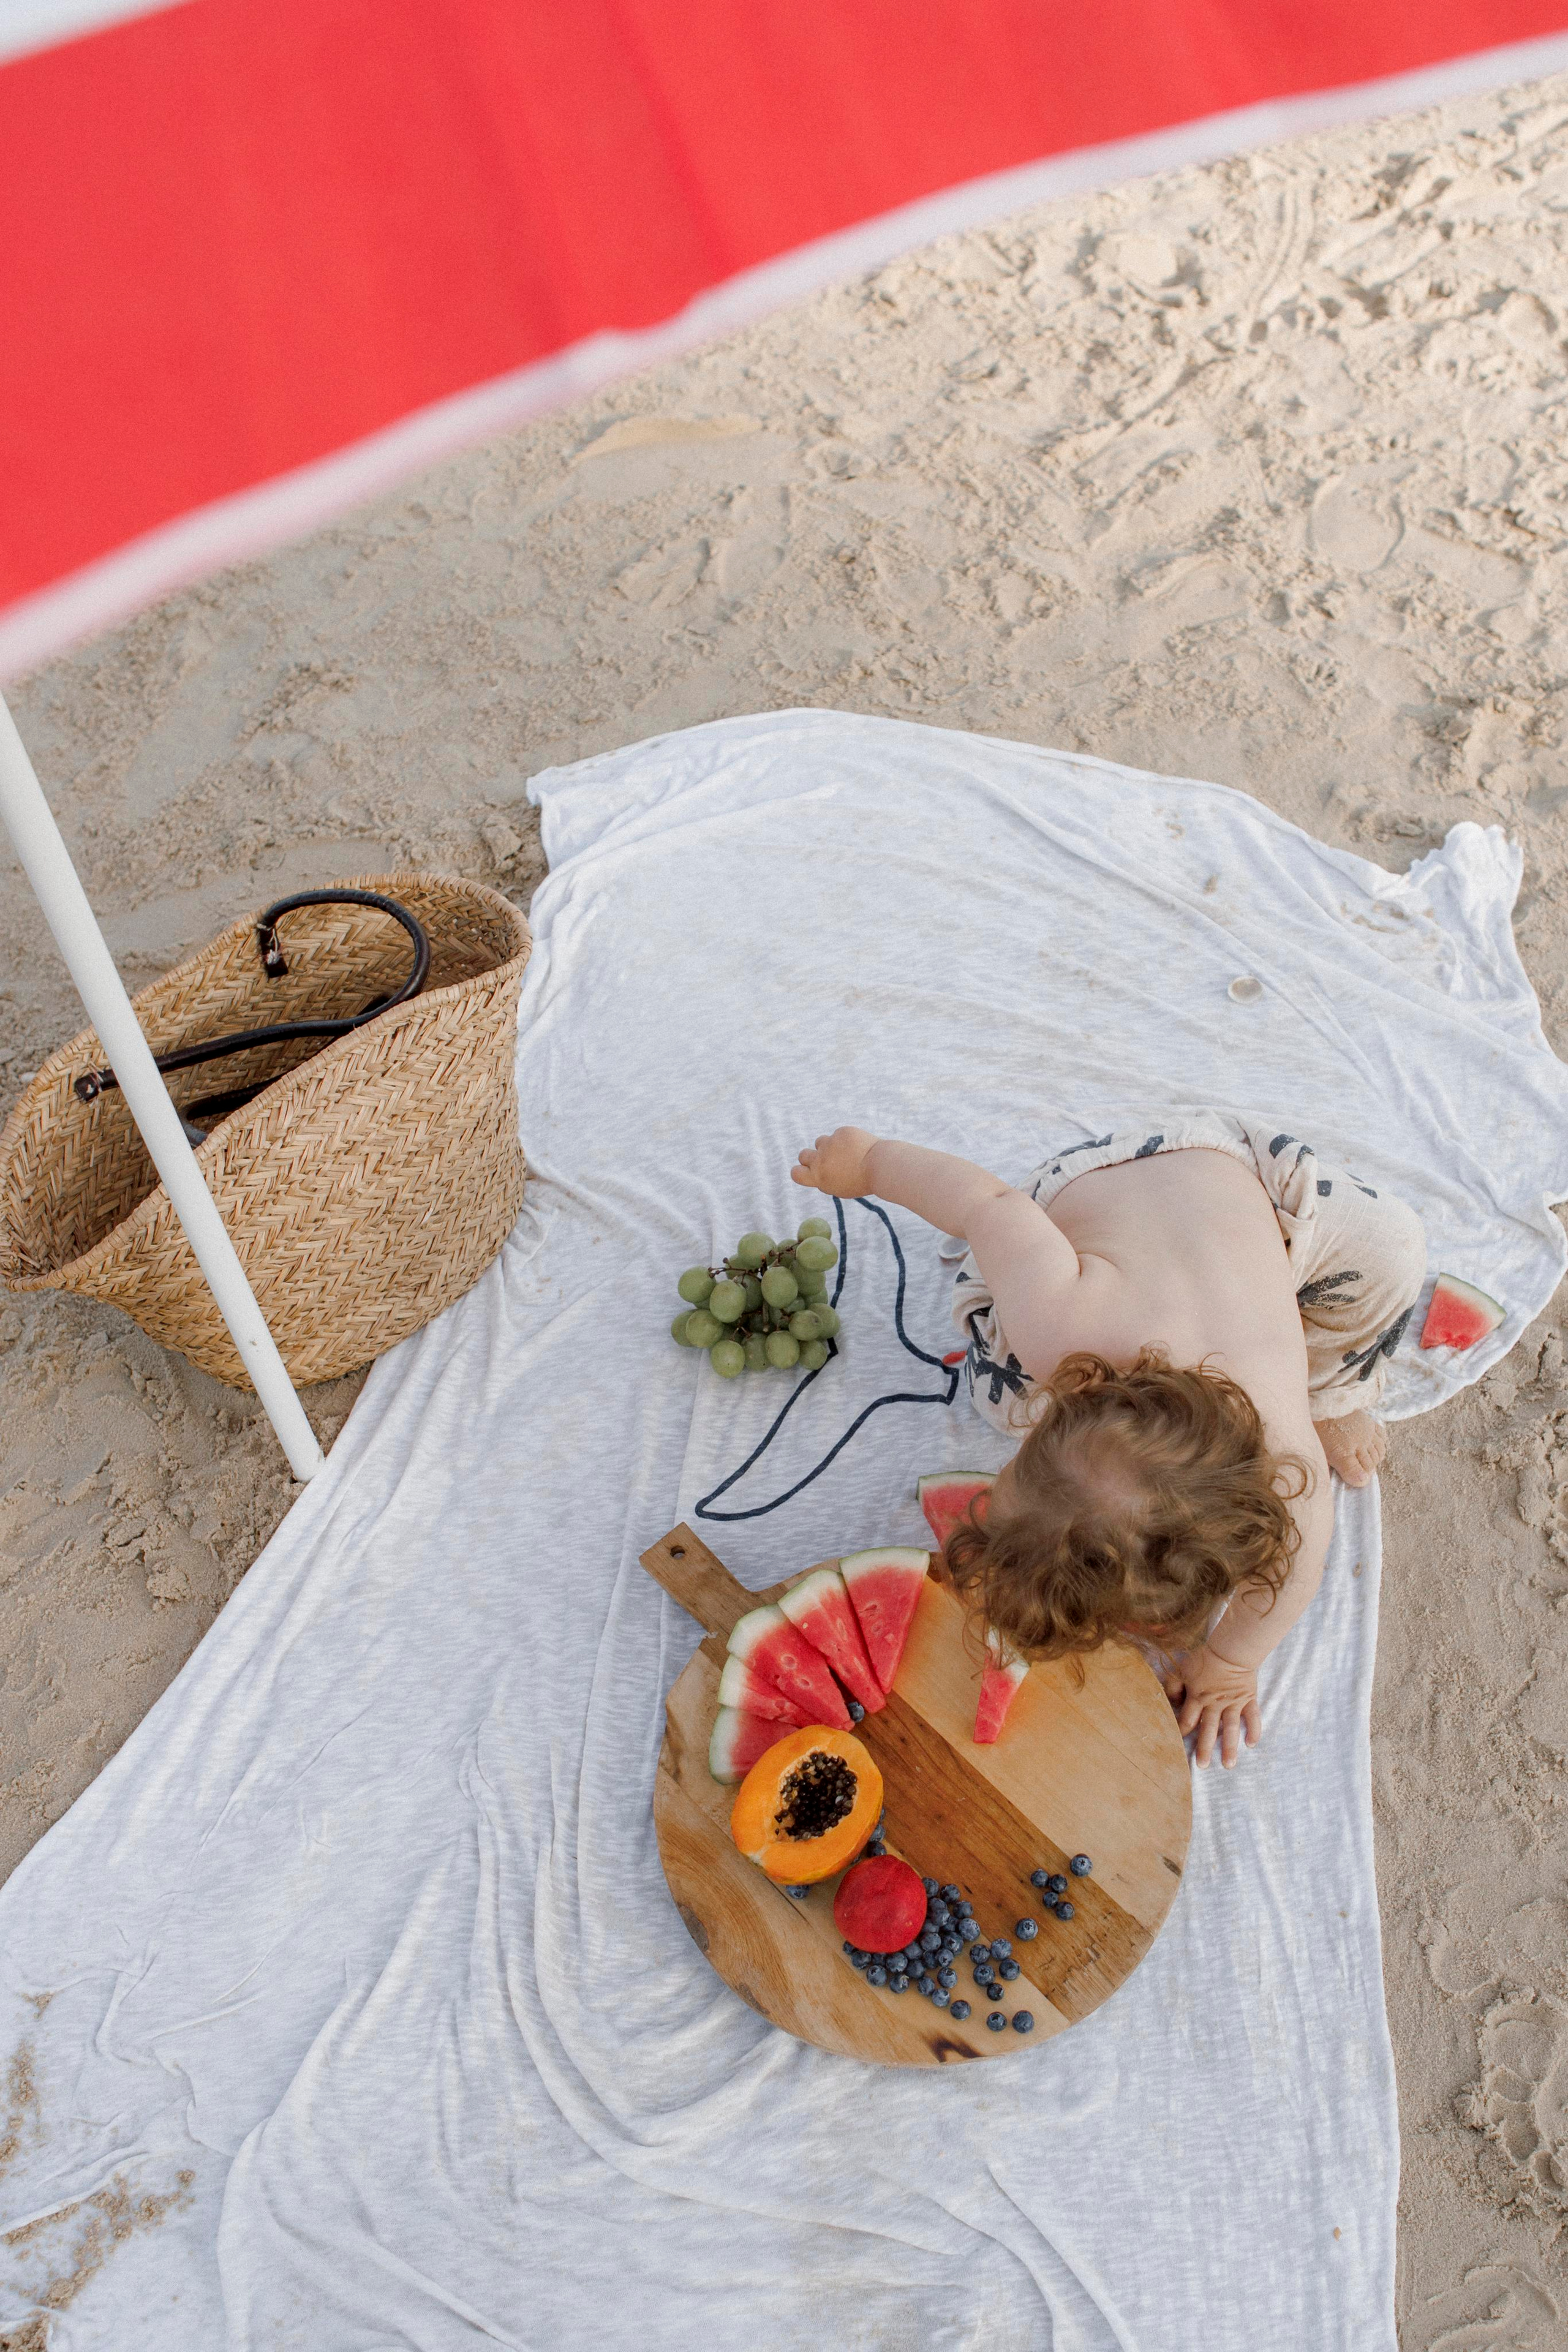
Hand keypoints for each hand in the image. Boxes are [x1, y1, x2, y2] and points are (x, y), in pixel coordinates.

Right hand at [792, 1127, 877, 1199]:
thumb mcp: (839, 1188)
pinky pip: (838, 1134)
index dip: (800, 1170)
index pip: (796, 1173)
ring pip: (820, 1141)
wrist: (881, 1166)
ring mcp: (829, 1144)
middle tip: (827, 1160)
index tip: (808, 1170)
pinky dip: (845, 1139)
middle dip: (811, 1156)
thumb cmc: (863, 1182)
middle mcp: (820, 1160)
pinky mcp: (841, 1132)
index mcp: (818, 1177)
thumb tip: (818, 1171)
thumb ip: (825, 1179)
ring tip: (846, 1153)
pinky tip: (858, 1146)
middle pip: (803, 1154)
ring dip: (828, 1146)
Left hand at [1161, 1644, 1260, 1767]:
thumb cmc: (1205, 1659)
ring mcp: (1233, 1703)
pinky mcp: (1248, 1699)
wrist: (1231, 1650)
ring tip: (1228, 1765)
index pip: (1187, 1720)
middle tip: (1202, 1767)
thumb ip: (1173, 1686)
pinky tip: (1251, 1744)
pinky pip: (1253, 1717)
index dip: (1182, 1732)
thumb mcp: (1182, 1669)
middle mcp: (1215, 1704)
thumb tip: (1171, 1703)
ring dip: (1229, 1747)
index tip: (1178, 1745)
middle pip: (1208, 1730)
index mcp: (1198, 1697)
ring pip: (1230, 1729)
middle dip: (1204, 1749)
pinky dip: (1254, 1730)